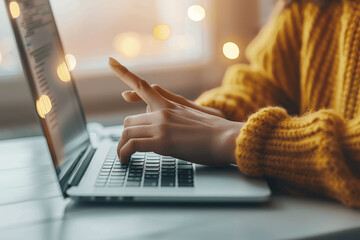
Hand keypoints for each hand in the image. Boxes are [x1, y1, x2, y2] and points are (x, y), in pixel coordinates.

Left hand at [109, 57, 243, 164]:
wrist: (227, 138)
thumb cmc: (213, 130)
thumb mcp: (194, 112)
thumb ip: (174, 108)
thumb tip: (160, 109)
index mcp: (170, 104)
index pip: (143, 85)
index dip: (124, 72)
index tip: (110, 61)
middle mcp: (162, 111)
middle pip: (130, 118)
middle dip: (126, 133)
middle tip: (126, 145)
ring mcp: (161, 125)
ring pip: (127, 131)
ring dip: (122, 146)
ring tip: (124, 156)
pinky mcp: (162, 141)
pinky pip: (132, 145)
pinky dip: (124, 153)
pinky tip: (124, 160)